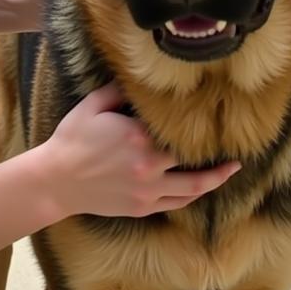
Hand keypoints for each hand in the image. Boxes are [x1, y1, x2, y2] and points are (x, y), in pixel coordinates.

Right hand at [40, 83, 239, 218]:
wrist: (56, 180)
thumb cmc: (71, 140)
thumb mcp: (92, 106)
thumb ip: (117, 92)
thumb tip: (137, 82)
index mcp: (138, 136)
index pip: (176, 129)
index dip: (193, 123)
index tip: (208, 113)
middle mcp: (149, 165)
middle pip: (190, 157)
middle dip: (211, 149)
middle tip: (233, 141)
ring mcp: (147, 190)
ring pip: (193, 186)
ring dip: (216, 177)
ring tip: (234, 168)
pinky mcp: (142, 207)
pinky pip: (177, 203)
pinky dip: (194, 195)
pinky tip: (204, 188)